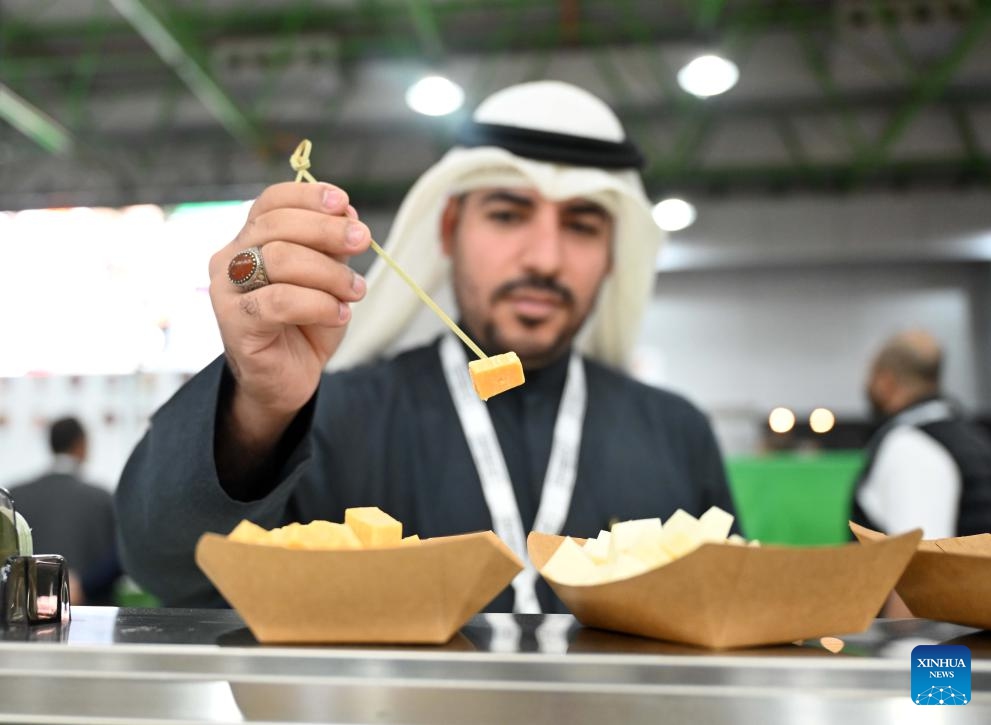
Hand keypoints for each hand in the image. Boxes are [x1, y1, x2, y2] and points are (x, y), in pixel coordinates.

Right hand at [208, 181, 370, 444]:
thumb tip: (348, 213)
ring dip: (329, 274)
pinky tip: (340, 315)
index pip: (271, 202)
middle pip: (276, 226)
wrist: (289, 378)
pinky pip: (279, 301)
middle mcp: (231, 258)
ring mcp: (226, 290)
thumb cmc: (306, 323)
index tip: (343, 203)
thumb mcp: (326, 277)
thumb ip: (331, 247)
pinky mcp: (234, 323)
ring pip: (280, 260)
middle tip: (362, 241)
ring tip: (356, 292)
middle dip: (327, 230)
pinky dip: (318, 305)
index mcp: (250, 238)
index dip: (307, 196)